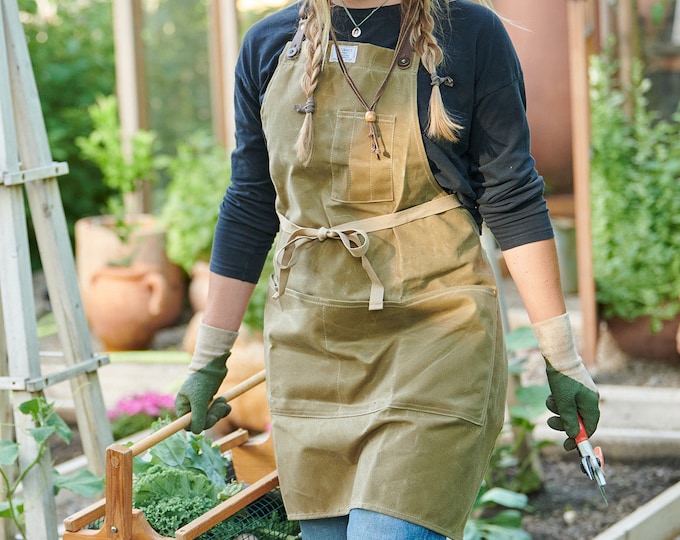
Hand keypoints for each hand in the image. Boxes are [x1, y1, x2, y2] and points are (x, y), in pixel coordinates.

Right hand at [174, 323, 237, 433]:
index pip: (187, 425)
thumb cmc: (203, 381)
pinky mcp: (211, 401)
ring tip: (223, 401)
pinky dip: (222, 409)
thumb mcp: (199, 400)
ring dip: (218, 412)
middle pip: (201, 423)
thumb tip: (196, 432)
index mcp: (182, 406)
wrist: (213, 365)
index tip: (207, 420)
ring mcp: (201, 404)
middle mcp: (190, 407)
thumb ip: (197, 417)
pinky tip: (225, 402)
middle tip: (218, 407)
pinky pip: (217, 412)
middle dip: (212, 417)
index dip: (197, 425)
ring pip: (211, 418)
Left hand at [533, 314, 599, 450]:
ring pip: (569, 411)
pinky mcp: (572, 388)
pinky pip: (564, 402)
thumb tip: (573, 436)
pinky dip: (557, 402)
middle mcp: (588, 399)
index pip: (589, 427)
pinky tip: (551, 395)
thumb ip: (569, 420)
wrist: (558, 355)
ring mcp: (580, 393)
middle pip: (578, 420)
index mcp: (591, 403)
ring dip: (558, 411)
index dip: (579, 438)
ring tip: (551, 402)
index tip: (566, 445)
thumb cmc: (562, 378)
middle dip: (564, 423)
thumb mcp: (564, 402)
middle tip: (551, 422)